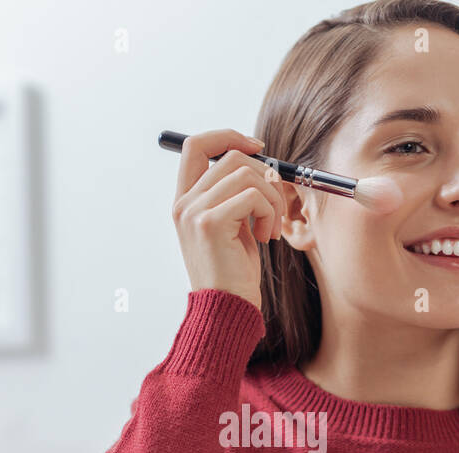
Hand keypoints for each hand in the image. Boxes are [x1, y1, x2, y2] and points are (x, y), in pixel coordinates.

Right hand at [171, 128, 287, 312]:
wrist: (226, 311)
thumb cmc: (234, 274)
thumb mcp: (233, 227)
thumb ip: (236, 196)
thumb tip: (262, 163)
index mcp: (185, 202)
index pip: (196, 145)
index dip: (229, 136)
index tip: (259, 148)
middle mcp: (184, 204)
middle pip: (229, 156)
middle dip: (264, 174)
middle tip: (275, 204)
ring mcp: (194, 212)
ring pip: (246, 173)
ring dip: (271, 198)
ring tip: (270, 227)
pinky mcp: (210, 223)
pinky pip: (253, 195)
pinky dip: (269, 213)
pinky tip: (266, 237)